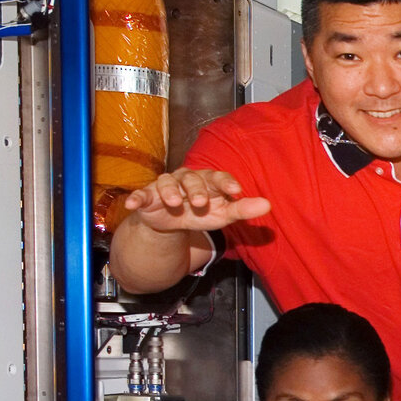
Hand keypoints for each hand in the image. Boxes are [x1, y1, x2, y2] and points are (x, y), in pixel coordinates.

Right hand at [122, 168, 270, 233]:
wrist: (173, 223)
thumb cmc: (202, 212)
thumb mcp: (223, 214)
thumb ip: (243, 210)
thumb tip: (268, 205)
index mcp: (209, 181)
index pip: (219, 177)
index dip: (227, 183)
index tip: (236, 191)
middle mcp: (187, 179)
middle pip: (192, 178)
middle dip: (196, 189)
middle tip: (201, 202)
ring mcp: (166, 186)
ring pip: (167, 182)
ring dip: (169, 191)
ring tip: (173, 203)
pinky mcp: (147, 196)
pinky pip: (141, 194)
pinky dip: (136, 198)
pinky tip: (132, 204)